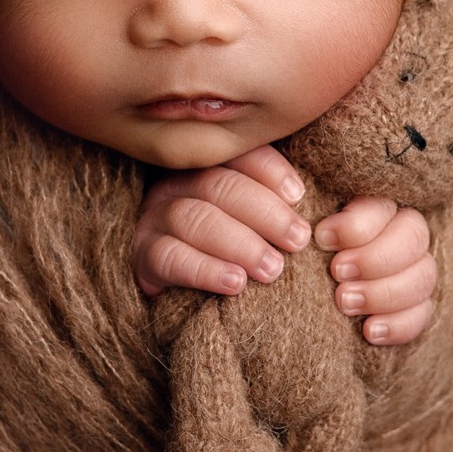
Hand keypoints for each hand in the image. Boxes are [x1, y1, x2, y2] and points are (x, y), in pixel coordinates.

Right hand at [134, 145, 312, 297]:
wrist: (179, 295)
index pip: (237, 156)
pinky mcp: (141, 255)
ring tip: (272, 269)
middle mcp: (175, 184)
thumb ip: (274, 204)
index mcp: (205, 166)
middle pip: (218, 184)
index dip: (270, 171)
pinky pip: (169, 257)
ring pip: (193, 218)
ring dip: (239, 243)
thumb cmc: (228, 251)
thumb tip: (311, 200)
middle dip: (264, 212)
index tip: (299, 196)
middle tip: (297, 240)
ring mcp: (154, 217)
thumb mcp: (250, 221)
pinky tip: (235, 283)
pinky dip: (205, 269)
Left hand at [316, 198, 436, 345]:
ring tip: (344, 303)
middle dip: (374, 257)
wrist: (310, 300)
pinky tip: (369, 331)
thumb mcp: (309, 235)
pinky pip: (422, 315)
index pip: (383, 205)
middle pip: (414, 236)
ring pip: (424, 276)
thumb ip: (317, 227)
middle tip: (337, 272)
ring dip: (384, 292)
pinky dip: (398, 325)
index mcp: (378, 207)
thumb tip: (312, 226)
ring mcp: (416, 270)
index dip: (356, 224)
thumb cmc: (308, 255)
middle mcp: (404, 234)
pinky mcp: (417, 306)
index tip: (322, 239)